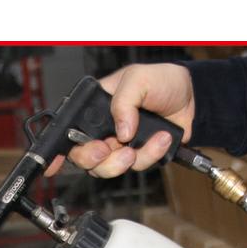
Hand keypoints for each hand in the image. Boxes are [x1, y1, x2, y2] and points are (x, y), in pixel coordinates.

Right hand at [45, 63, 194, 178]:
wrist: (194, 98)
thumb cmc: (163, 81)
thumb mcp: (138, 79)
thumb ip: (124, 102)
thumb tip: (120, 131)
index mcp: (94, 109)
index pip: (68, 130)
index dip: (58, 151)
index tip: (53, 165)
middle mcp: (102, 130)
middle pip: (83, 157)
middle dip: (95, 158)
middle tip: (109, 149)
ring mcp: (119, 145)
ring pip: (107, 168)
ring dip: (125, 160)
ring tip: (141, 144)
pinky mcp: (137, 156)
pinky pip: (135, 167)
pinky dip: (150, 155)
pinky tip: (161, 138)